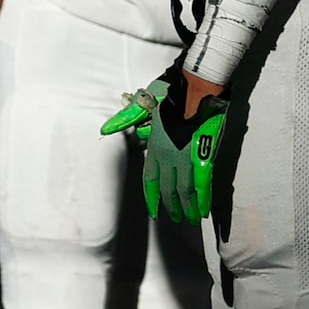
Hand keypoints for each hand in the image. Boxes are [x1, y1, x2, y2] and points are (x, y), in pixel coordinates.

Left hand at [103, 69, 227, 224]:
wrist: (196, 89)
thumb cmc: (172, 94)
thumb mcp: (144, 104)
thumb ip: (127, 119)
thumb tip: (104, 129)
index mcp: (154, 147)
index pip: (149, 179)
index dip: (152, 197)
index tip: (154, 211)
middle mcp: (168, 158)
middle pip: (167, 189)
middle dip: (171, 206)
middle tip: (175, 218)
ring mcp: (186, 160)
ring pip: (184, 192)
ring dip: (186, 208)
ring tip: (189, 219)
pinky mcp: (203, 159)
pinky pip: (202, 186)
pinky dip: (202, 200)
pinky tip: (203, 212)